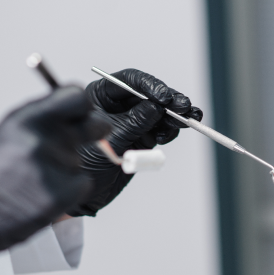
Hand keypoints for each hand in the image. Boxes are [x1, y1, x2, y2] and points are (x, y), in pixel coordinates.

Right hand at [0, 87, 109, 267]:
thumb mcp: (9, 132)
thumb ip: (43, 119)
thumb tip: (77, 112)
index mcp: (26, 119)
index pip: (76, 97)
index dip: (83, 105)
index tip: (83, 111)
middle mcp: (42, 139)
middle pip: (95, 124)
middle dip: (96, 130)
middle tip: (92, 135)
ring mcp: (53, 167)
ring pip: (81, 160)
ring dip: (67, 169)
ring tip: (35, 180)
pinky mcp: (62, 194)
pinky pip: (82, 184)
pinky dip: (70, 191)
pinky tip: (42, 195)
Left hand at [67, 68, 202, 216]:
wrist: (89, 192)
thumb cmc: (87, 164)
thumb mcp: (111, 141)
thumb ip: (133, 123)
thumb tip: (155, 107)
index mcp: (101, 96)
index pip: (128, 81)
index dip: (149, 86)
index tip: (164, 98)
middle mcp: (118, 105)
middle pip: (148, 94)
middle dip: (169, 101)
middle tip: (184, 107)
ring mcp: (132, 120)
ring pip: (158, 111)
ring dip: (174, 115)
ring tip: (186, 120)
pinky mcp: (142, 135)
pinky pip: (161, 128)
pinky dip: (170, 129)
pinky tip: (172, 133)